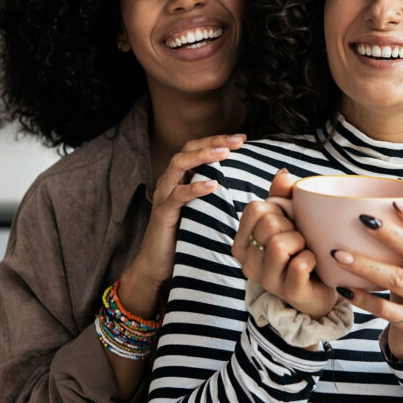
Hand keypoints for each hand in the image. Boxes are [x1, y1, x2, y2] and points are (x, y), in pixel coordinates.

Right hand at [121, 134, 245, 310]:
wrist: (156, 264)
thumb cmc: (184, 236)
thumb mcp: (203, 210)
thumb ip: (216, 194)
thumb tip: (246, 185)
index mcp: (179, 178)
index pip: (196, 148)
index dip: (217, 139)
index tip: (242, 138)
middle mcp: (169, 181)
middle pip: (187, 149)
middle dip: (213, 141)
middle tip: (238, 140)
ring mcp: (163, 196)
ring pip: (178, 165)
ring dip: (202, 156)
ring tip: (224, 153)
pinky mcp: (162, 214)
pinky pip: (177, 196)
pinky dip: (194, 188)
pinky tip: (213, 185)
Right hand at [232, 169, 337, 319]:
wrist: (320, 288)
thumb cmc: (300, 249)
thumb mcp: (289, 219)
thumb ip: (283, 196)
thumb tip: (283, 174)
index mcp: (243, 242)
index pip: (255, 208)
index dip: (278, 207)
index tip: (287, 220)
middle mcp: (248, 262)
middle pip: (268, 224)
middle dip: (291, 224)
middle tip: (299, 237)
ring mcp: (267, 280)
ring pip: (279, 244)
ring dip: (301, 241)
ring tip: (305, 249)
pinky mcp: (289, 292)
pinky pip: (299, 264)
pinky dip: (311, 258)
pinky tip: (313, 263)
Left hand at [330, 201, 402, 359]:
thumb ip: (402, 243)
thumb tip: (362, 207)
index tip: (395, 204)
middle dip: (390, 234)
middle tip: (362, 220)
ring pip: (397, 280)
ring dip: (366, 265)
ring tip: (338, 255)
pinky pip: (386, 310)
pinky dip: (363, 299)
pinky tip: (344, 289)